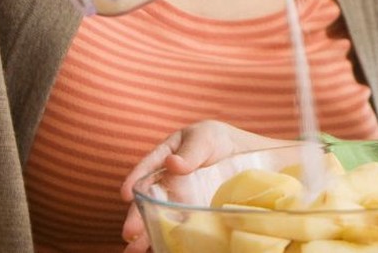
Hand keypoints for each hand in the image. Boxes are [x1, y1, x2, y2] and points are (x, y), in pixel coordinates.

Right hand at [120, 120, 285, 251]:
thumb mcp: (206, 136)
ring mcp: (179, 202)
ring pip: (159, 219)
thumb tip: (173, 163)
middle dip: (137, 217)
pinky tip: (159, 250)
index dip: (135, 181)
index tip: (127, 194)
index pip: (147, 169)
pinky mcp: (193, 216)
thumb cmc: (222, 141)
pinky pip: (179, 229)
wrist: (250, 159)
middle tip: (129, 232)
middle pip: (149, 201)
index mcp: (166, 159)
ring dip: (147, 235)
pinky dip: (169, 241)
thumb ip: (191, 150)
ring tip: (135, 250)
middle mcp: (168, 184)